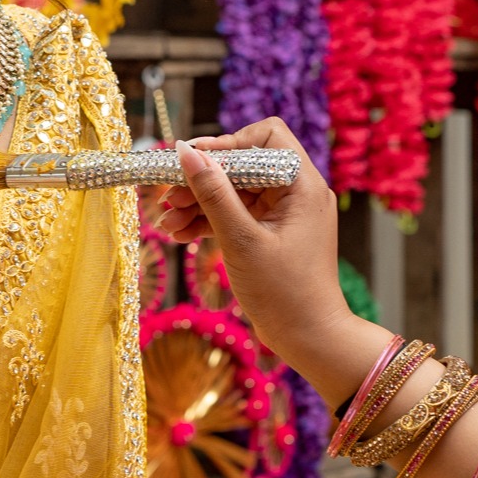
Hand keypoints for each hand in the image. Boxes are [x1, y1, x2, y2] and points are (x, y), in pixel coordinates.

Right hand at [157, 119, 352, 366]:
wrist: (310, 339)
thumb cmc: (284, 293)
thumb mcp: (241, 240)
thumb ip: (213, 194)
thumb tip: (186, 152)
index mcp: (302, 184)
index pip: (265, 138)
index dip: (226, 144)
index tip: (190, 160)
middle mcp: (298, 192)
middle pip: (244, 164)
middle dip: (204, 179)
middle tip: (168, 199)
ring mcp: (286, 213)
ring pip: (236, 191)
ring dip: (200, 203)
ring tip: (167, 223)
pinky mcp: (273, 232)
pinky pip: (238, 214)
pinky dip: (211, 221)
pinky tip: (180, 235)